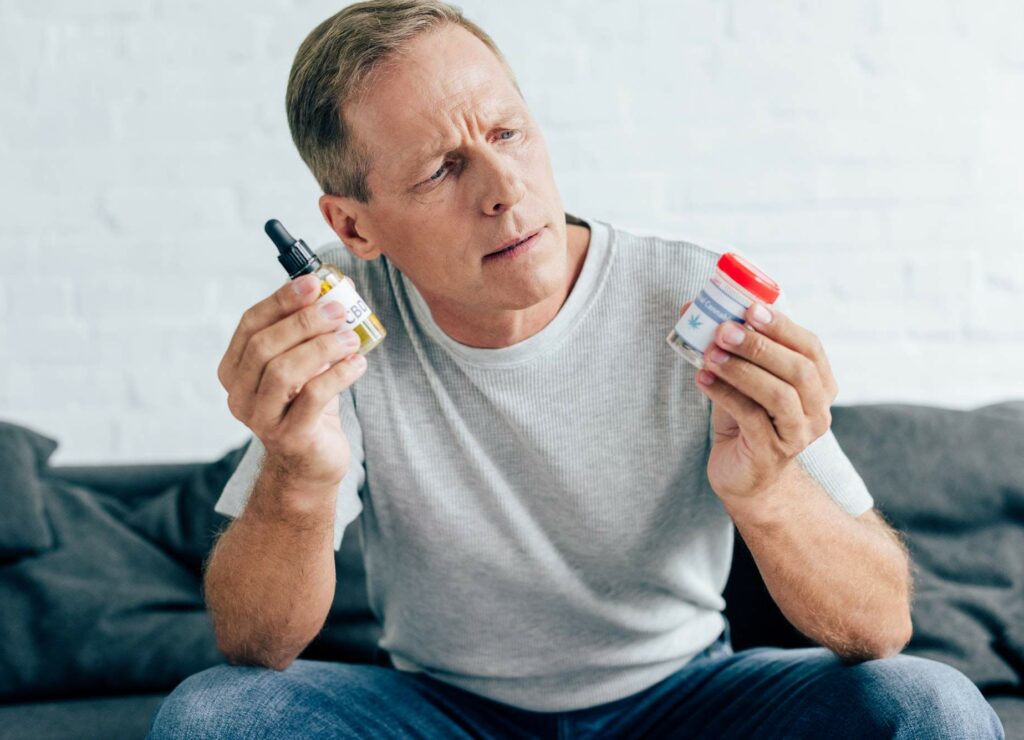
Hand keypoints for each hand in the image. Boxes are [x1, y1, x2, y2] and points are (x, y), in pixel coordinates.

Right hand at [217, 273, 367, 490]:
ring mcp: (261, 419)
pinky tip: (358, 364)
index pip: (249, 325)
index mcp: (234, 370)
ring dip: (322, 347)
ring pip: (284, 372)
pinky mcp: (290, 437)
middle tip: (339, 310)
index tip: (313, 283)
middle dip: (305, 322)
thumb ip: (311, 331)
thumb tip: (337, 290)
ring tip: (351, 338)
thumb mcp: (304, 364)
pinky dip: (338, 375)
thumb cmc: (307, 405)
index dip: (280, 300)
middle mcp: (239, 395)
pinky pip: (313, 397)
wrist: (311, 462)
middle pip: (265, 347)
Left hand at [677, 300, 837, 502]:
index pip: (810, 348)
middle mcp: (817, 410)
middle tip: (723, 330)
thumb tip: (693, 308)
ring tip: (710, 354)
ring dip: (741, 369)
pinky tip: (702, 379)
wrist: (743, 475)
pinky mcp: (771, 453)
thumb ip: (731, 348)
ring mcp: (798, 435)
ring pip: (778, 395)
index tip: (751, 308)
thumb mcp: (744, 380)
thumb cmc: (745, 419)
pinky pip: (751, 417)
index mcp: (819, 385)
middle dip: (759, 346)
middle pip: (798, 370)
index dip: (783, 326)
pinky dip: (725, 394)